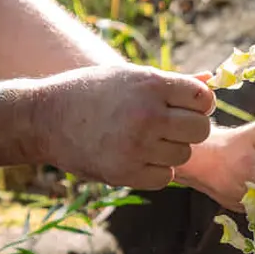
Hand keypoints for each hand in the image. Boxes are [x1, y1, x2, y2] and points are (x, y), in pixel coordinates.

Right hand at [19, 65, 215, 189]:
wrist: (45, 118)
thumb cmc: (90, 91)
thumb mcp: (129, 76)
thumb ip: (171, 82)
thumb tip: (209, 80)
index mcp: (150, 84)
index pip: (203, 97)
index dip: (199, 103)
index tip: (185, 107)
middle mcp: (147, 115)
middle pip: (201, 129)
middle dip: (189, 129)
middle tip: (169, 127)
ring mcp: (137, 146)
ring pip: (184, 155)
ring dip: (170, 150)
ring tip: (146, 140)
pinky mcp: (125, 173)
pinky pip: (164, 177)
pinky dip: (156, 171)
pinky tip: (137, 158)